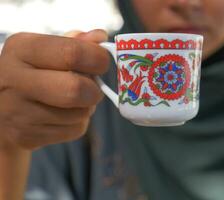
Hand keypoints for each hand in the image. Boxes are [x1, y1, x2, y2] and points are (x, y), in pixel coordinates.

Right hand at [0, 29, 108, 150]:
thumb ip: (75, 42)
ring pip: (79, 114)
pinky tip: (64, 116)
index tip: (102, 62)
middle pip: (76, 89)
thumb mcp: (46, 50)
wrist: (2, 108)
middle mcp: (15, 78)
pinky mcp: (26, 135)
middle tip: (93, 88)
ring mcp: (18, 111)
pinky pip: (75, 131)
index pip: (73, 53)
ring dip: (86, 108)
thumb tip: (100, 36)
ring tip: (73, 101)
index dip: (98, 59)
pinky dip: (78, 123)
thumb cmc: (33, 73)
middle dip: (94, 90)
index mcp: (22, 48)